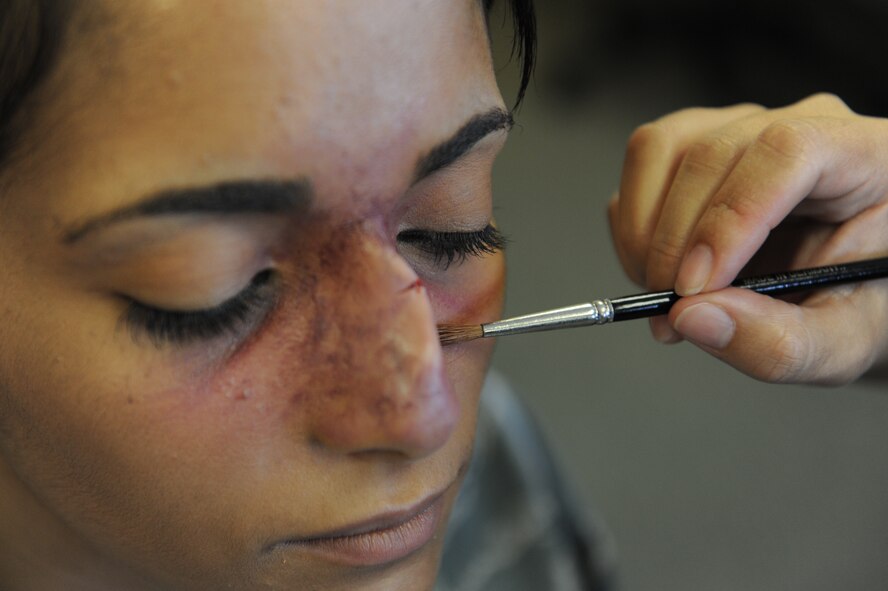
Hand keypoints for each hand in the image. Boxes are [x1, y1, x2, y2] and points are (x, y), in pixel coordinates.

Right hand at [609, 93, 887, 384]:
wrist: (854, 292)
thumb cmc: (867, 304)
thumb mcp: (845, 342)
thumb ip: (781, 342)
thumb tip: (690, 317)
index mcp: (866, 155)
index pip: (785, 152)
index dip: (728, 219)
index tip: (696, 288)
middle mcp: (801, 125)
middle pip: (709, 154)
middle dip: (673, 244)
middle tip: (672, 313)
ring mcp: (742, 130)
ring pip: (660, 149)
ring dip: (643, 231)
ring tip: (663, 290)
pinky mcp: (698, 147)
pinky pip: (642, 167)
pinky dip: (634, 227)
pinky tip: (663, 270)